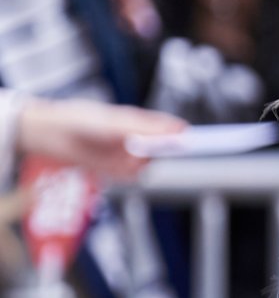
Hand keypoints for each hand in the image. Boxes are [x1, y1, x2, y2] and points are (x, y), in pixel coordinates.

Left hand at [15, 98, 185, 177]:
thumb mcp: (118, 123)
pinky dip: (129, 173)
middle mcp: (139, 138)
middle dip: (164, 153)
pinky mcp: (119, 171)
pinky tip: (114, 165)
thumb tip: (178, 131)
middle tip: (150, 152)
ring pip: (150, 165)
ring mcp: (130, 155)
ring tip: (122, 154)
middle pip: (165, 150)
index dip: (187, 135)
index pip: (173, 128)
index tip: (208, 142)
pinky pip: (135, 176)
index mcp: (141, 121)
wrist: (52, 135)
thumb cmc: (83, 120)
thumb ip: (148, 129)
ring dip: (142, 164)